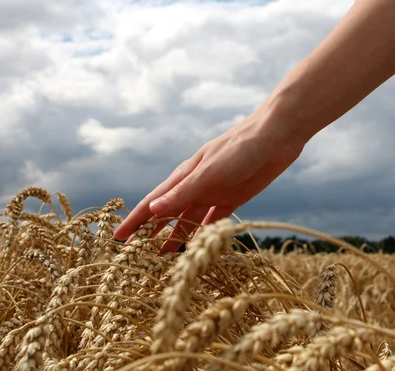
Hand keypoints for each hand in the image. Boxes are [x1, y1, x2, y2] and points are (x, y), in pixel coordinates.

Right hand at [113, 105, 303, 253]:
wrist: (276, 136)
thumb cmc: (239, 148)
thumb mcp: (208, 172)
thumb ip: (183, 193)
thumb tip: (153, 210)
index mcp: (184, 178)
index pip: (153, 203)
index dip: (135, 221)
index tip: (118, 238)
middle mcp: (195, 187)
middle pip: (167, 215)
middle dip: (151, 234)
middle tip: (136, 256)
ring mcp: (213, 194)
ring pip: (188, 221)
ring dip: (176, 238)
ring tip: (163, 258)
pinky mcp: (233, 199)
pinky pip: (213, 221)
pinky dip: (203, 234)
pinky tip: (198, 247)